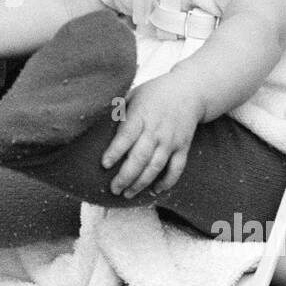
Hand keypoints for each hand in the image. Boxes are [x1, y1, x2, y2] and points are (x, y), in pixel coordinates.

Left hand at [101, 74, 204, 199]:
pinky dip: (167, 182)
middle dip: (126, 176)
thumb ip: (118, 111)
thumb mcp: (134, 94)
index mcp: (141, 115)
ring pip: (156, 167)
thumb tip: (96, 123)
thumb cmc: (155, 93)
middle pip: (140, 157)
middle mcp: (156, 130)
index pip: (127, 136)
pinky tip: (155, 191)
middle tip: (114, 189)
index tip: (104, 164)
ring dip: (141, 183)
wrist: (190, 91)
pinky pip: (176, 169)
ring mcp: (171, 140)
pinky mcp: (183, 147)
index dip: (115, 151)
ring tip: (127, 194)